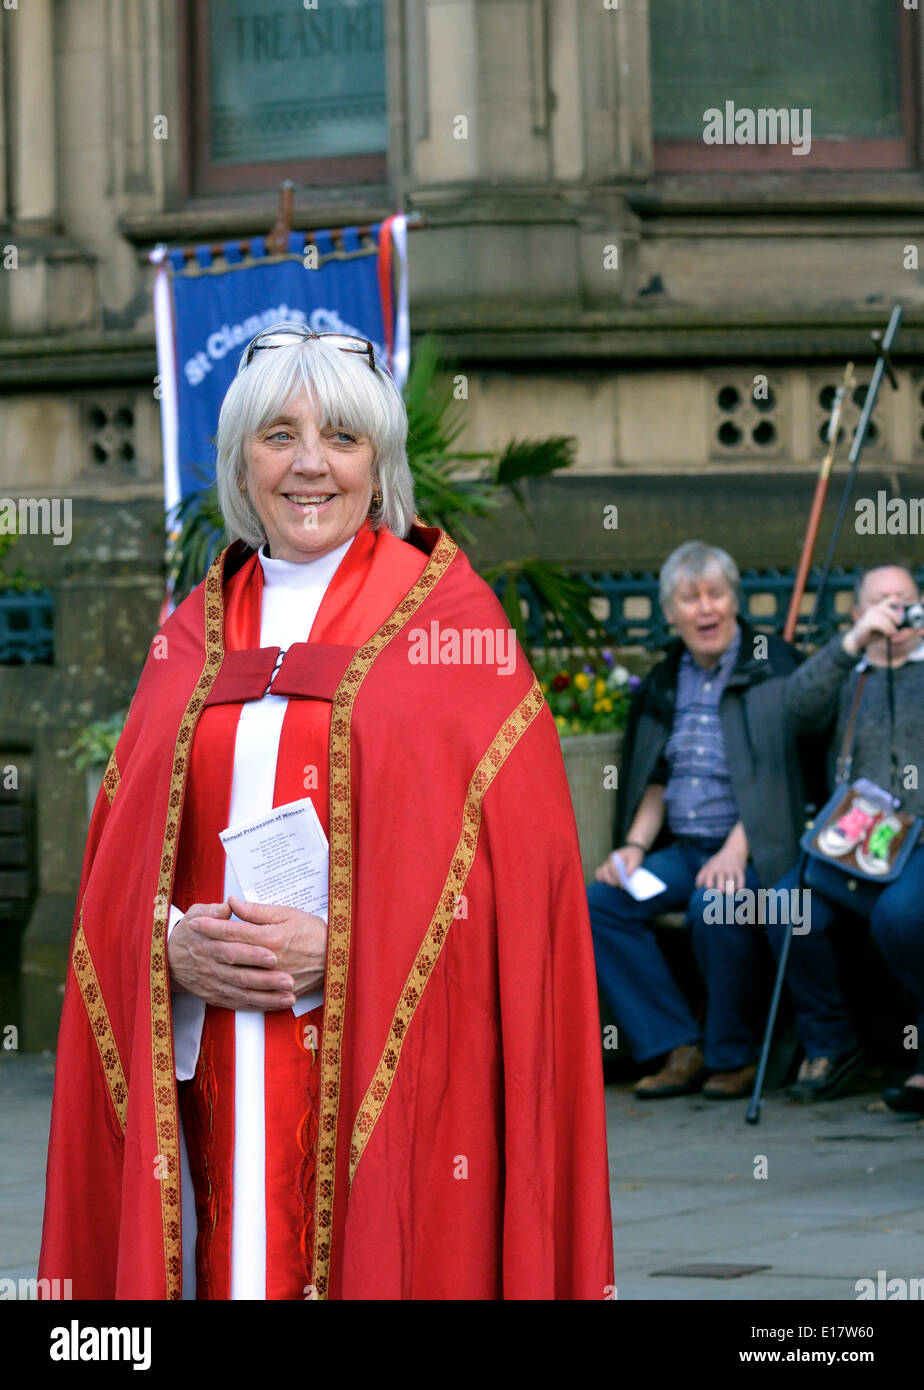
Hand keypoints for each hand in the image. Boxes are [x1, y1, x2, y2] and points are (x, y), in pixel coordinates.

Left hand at [188, 894, 327, 1002]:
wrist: (339, 958)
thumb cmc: (315, 933)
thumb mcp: (288, 914)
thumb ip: (258, 911)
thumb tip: (234, 903)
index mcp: (271, 937)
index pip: (234, 930)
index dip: (212, 926)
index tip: (195, 923)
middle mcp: (269, 960)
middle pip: (230, 952)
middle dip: (207, 945)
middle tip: (189, 940)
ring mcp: (272, 979)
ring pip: (237, 975)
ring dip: (216, 968)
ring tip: (200, 962)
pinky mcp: (277, 993)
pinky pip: (251, 994)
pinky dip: (233, 989)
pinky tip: (220, 985)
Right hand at [595, 844, 643, 885]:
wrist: (632, 851)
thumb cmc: (634, 855)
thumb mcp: (636, 859)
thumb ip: (632, 867)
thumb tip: (627, 875)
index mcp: (615, 857)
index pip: (613, 868)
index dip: (617, 877)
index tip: (624, 884)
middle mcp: (609, 860)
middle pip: (604, 871)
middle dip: (612, 880)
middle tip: (621, 886)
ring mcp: (606, 864)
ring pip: (600, 873)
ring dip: (607, 880)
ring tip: (616, 884)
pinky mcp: (606, 869)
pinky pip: (600, 874)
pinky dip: (603, 879)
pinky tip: (612, 883)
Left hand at [695, 847, 747, 892]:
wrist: (734, 849)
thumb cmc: (718, 861)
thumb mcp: (708, 865)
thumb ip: (701, 876)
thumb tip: (698, 888)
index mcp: (712, 869)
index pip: (708, 879)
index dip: (709, 887)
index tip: (710, 893)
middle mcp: (721, 869)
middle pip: (721, 882)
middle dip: (721, 889)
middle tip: (721, 894)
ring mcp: (731, 869)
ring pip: (732, 882)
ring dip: (731, 890)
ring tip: (729, 894)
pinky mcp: (740, 870)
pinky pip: (741, 879)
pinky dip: (741, 886)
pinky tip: (739, 891)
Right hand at [843, 596, 902, 655]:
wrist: (856, 641)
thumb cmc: (871, 634)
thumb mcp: (884, 627)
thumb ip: (892, 623)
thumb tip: (902, 623)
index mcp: (878, 608)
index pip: (891, 599)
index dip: (899, 602)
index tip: (902, 611)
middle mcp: (873, 609)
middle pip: (888, 607)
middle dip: (896, 616)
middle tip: (899, 624)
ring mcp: (869, 615)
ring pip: (885, 617)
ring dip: (891, 626)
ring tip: (893, 633)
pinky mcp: (867, 622)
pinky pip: (880, 623)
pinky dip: (887, 629)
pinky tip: (888, 634)